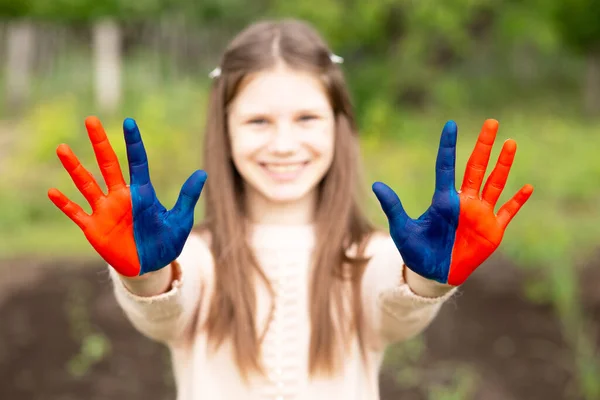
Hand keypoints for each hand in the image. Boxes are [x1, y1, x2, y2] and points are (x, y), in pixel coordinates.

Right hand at [48, 116, 206, 276]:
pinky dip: (65, 204)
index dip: (133, 143)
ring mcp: (106, 211)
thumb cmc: (166, 241)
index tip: (129, 122)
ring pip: (87, 184)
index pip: (137, 162)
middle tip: (91, 119)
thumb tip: (202, 173)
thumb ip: (187, 197)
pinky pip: (76, 214)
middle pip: (108, 164)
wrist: (151, 267)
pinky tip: (52, 191)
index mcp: (142, 193)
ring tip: (62, 148)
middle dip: (100, 143)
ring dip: (75, 168)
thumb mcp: (180, 220)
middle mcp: (121, 197)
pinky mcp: (94, 228)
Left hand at [372, 119, 532, 285]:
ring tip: (510, 142)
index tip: (450, 125)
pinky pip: (508, 212)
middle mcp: (464, 202)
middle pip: (476, 167)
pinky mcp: (492, 230)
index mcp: (443, 199)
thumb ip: (393, 207)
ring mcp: (480, 214)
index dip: (448, 146)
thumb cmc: (417, 250)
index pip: (446, 166)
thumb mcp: (402, 229)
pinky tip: (527, 187)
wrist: (433, 274)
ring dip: (503, 164)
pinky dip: (518, 201)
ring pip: (494, 183)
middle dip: (483, 145)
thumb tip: (376, 185)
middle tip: (491, 122)